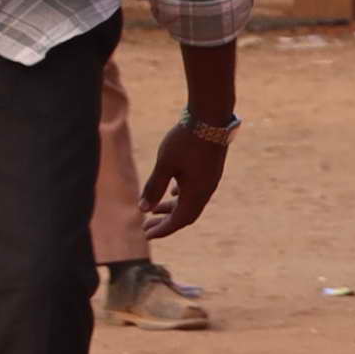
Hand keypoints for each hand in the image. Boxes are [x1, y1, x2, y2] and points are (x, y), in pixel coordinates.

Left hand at [135, 115, 230, 238]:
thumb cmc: (185, 141)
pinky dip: (181, 196)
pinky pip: (195, 191)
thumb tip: (143, 209)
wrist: (211, 118)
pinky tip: (172, 191)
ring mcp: (210, 180)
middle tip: (145, 227)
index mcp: (196, 192)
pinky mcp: (210, 171)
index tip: (146, 235)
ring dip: (172, 208)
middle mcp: (206, 190)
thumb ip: (154, 187)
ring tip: (153, 210)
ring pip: (190, 202)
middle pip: (185, 214)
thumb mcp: (164, 164)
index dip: (163, 230)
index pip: (179, 220)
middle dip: (165, 222)